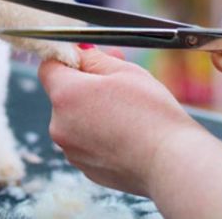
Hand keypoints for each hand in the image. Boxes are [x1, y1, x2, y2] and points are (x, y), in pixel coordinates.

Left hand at [39, 46, 200, 195]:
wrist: (172, 163)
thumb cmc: (151, 115)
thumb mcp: (124, 72)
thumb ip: (94, 58)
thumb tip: (80, 52)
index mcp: (65, 96)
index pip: (49, 67)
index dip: (69, 59)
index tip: (88, 58)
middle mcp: (60, 125)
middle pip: (63, 95)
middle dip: (87, 84)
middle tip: (119, 79)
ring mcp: (72, 151)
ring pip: (76, 120)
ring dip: (95, 111)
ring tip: (129, 111)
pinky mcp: (87, 169)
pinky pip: (88, 143)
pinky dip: (102, 135)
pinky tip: (128, 133)